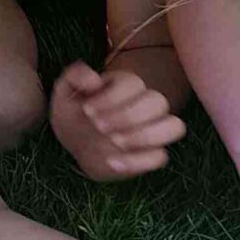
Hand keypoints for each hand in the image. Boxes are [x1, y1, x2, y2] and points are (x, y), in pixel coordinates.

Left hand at [49, 61, 187, 182]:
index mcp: (127, 85)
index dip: (112, 97)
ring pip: (174, 127)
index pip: (134, 84)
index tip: (86, 111)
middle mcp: (146, 105)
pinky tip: (112, 162)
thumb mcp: (65, 93)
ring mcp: (152, 131)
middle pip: (158, 102)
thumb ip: (75, 77)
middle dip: (128, 115)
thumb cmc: (74, 114)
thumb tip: (94, 80)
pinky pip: (161, 157)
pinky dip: (139, 161)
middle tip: (98, 127)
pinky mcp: (151, 155)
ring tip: (114, 143)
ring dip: (145, 135)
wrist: (76, 146)